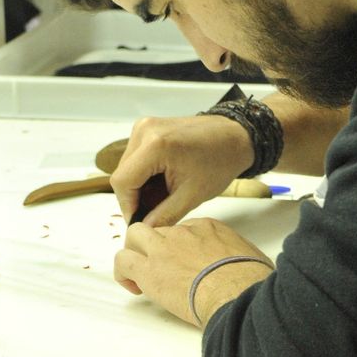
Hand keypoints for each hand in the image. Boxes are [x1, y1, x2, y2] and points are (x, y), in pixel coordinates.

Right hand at [112, 114, 252, 226]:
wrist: (234, 136)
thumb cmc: (220, 162)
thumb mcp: (192, 195)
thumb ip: (163, 215)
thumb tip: (143, 230)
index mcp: (155, 145)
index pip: (122, 182)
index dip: (127, 206)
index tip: (139, 221)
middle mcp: (144, 130)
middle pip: (123, 174)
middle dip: (135, 197)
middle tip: (153, 213)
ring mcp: (144, 126)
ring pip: (127, 167)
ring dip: (139, 186)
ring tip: (162, 197)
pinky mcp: (147, 127)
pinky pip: (135, 157)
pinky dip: (144, 174)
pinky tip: (162, 182)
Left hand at [115, 218, 271, 325]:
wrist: (237, 294)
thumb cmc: (250, 281)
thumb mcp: (253, 257)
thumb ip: (238, 256)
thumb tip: (244, 266)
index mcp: (208, 227)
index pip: (184, 229)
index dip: (179, 246)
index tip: (183, 263)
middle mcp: (182, 232)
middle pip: (158, 228)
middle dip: (154, 244)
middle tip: (159, 265)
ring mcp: (163, 248)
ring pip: (134, 235)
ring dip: (134, 252)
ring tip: (140, 273)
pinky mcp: (149, 270)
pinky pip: (123, 262)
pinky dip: (124, 273)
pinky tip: (135, 287)